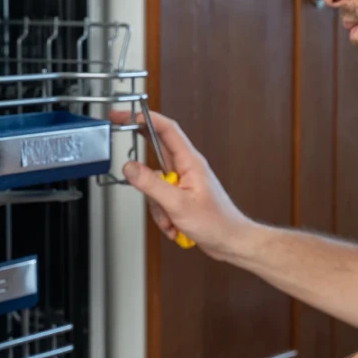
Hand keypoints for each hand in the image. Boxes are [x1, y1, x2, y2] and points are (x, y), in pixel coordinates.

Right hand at [110, 108, 253, 260]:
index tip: (127, 115)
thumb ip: (151, 184)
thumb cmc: (217, 223)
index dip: (145, 118)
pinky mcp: (181, 197)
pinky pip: (160, 200)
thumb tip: (130, 167)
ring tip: (171, 218)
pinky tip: (175, 225)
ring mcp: (183, 183)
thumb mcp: (178, 203)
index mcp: (190, 162)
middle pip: (156, 154)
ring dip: (157, 205)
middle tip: (127, 153)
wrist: (230, 242)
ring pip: (154, 184)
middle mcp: (187, 168)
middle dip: (142, 164)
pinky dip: (163, 215)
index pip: (166, 129)